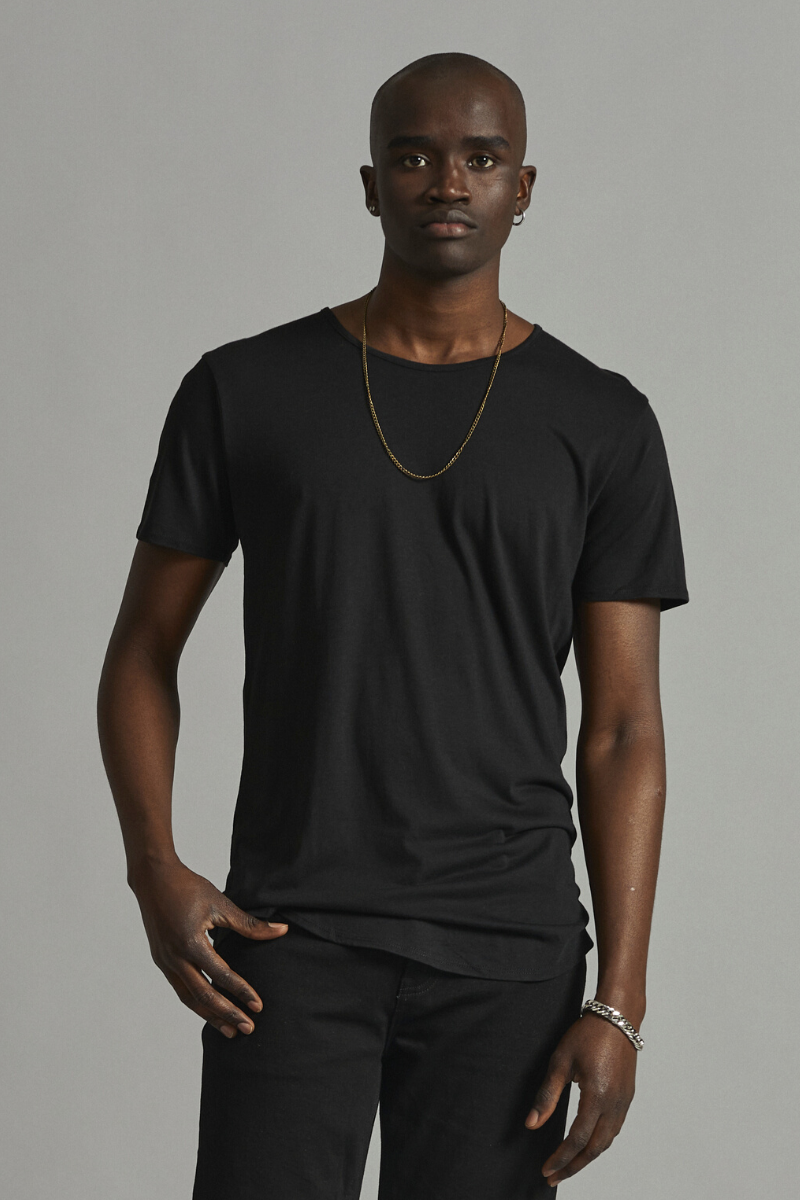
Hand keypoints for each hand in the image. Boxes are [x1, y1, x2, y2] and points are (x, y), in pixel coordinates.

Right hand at [129, 859, 287, 1037]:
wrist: (153, 878)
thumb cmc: (188, 887)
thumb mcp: (221, 904)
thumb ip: (249, 924)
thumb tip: (282, 931)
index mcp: (191, 943)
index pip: (221, 975)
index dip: (241, 992)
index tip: (258, 1007)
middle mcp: (175, 957)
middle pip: (203, 996)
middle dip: (227, 1014)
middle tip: (247, 1029)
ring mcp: (165, 961)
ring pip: (188, 998)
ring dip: (209, 1015)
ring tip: (229, 1030)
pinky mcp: (161, 960)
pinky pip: (180, 988)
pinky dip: (196, 1002)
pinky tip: (209, 1009)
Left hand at [525, 1011, 637, 1186]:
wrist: (618, 1017)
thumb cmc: (587, 1034)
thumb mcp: (560, 1061)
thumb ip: (547, 1096)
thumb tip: (531, 1125)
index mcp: (597, 1096)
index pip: (577, 1139)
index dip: (561, 1158)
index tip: (546, 1170)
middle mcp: (614, 1104)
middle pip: (595, 1148)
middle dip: (574, 1166)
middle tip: (555, 1177)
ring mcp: (624, 1102)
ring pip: (607, 1141)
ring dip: (588, 1157)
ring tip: (568, 1165)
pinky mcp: (627, 1097)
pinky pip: (614, 1129)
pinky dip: (600, 1142)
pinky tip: (588, 1144)